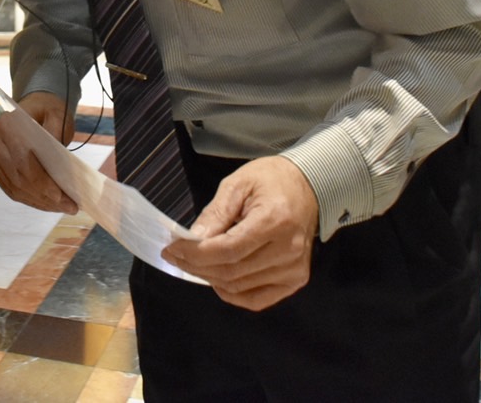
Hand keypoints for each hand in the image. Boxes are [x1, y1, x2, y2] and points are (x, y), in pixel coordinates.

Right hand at [0, 92, 77, 214]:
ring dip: (39, 202)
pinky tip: (48, 204)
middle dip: (45, 197)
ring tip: (62, 207)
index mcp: (6, 123)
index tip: (61, 197)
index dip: (41, 183)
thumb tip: (61, 168)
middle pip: (19, 178)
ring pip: (15, 188)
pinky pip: (11, 190)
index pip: (23, 161)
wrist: (33, 108)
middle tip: (69, 207)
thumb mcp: (58, 116)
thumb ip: (58, 135)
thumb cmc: (48, 112)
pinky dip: (31, 199)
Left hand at [162, 155, 317, 311]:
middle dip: (196, 266)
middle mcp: (289, 250)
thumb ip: (215, 214)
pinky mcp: (295, 280)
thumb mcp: (237, 185)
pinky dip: (232, 294)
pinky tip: (216, 280)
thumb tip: (192, 240)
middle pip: (232, 271)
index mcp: (275, 220)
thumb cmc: (271, 180)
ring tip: (192, 263)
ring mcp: (294, 269)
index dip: (195, 254)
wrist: (308, 187)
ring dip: (210, 278)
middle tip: (175, 256)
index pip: (228, 250)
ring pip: (240, 287)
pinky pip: (257, 299)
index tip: (172, 249)